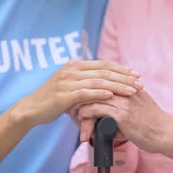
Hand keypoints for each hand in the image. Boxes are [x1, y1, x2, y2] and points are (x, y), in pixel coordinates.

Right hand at [15, 60, 142, 126]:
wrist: (32, 109)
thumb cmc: (53, 100)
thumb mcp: (70, 86)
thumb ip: (85, 82)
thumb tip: (106, 83)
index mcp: (75, 65)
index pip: (103, 64)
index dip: (121, 69)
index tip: (136, 74)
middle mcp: (72, 70)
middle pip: (104, 71)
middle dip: (124, 77)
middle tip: (140, 82)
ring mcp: (67, 81)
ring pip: (98, 81)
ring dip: (117, 85)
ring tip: (132, 90)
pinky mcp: (64, 95)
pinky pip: (86, 92)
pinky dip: (100, 93)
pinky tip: (112, 95)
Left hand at [74, 90, 172, 160]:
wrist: (166, 134)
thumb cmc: (153, 124)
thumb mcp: (140, 105)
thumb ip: (126, 101)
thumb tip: (111, 108)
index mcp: (129, 84)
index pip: (102, 77)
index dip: (87, 85)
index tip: (77, 93)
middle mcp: (125, 89)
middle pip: (94, 85)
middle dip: (79, 94)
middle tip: (70, 103)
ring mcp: (123, 101)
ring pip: (92, 97)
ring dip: (78, 105)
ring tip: (72, 114)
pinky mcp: (121, 115)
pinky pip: (95, 110)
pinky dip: (84, 115)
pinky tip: (79, 120)